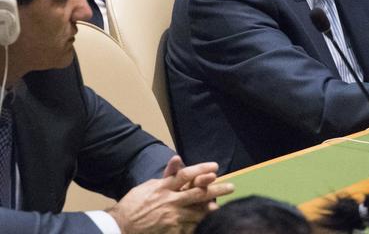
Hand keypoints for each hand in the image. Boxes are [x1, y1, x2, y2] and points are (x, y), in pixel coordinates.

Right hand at [108, 161, 233, 232]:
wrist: (120, 228)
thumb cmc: (133, 205)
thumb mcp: (148, 186)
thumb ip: (166, 175)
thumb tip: (178, 160)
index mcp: (164, 187)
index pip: (186, 174)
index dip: (202, 169)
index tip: (215, 167)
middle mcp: (170, 201)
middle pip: (199, 193)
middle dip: (217, 189)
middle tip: (231, 187)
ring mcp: (172, 217)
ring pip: (198, 212)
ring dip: (211, 209)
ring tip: (220, 206)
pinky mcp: (172, 231)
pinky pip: (190, 227)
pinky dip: (199, 224)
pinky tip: (208, 224)